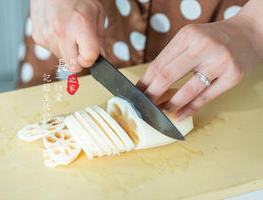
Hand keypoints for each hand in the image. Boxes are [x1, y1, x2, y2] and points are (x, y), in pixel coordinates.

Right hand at [30, 0, 104, 71]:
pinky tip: (58, 29)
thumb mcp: (97, 13)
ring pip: (62, 59)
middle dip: (79, 60)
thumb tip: (100, 57)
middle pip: (73, 66)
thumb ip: (99, 38)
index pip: (88, 59)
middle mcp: (61, 32)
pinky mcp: (38, 37)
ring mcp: (47, 35)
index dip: (92, 59)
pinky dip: (57, 44)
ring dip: (68, 50)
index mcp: (80, 26)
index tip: (91, 54)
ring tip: (68, 31)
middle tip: (81, 47)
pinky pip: (51, 50)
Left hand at [137, 11, 262, 120]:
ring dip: (169, 105)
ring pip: (187, 90)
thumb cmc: (214, 38)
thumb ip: (173, 56)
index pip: (159, 64)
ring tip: (158, 113)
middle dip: (151, 95)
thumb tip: (151, 81)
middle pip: (168, 76)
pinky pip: (206, 98)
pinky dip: (190, 109)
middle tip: (142, 106)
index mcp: (187, 36)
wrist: (249, 32)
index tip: (136, 93)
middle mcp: (202, 47)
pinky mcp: (232, 77)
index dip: (144, 81)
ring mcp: (219, 62)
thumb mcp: (191, 38)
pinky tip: (179, 115)